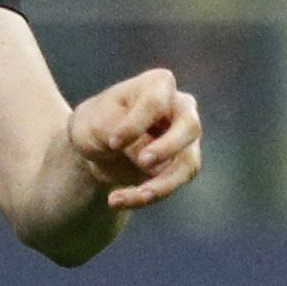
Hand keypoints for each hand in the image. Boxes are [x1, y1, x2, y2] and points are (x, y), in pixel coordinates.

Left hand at [67, 68, 201, 212]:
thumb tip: (152, 164)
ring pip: (187, 164)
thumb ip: (125, 137)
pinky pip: (173, 184)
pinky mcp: (183, 164)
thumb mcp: (97, 125)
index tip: (112, 142)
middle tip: (143, 161)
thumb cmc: (97, 122)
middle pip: (189, 128)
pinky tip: (117, 201)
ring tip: (117, 198)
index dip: (136, 125)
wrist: (97, 145)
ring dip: (157, 186)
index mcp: (159, 84)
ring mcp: (186, 138)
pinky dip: (146, 195)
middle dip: (167, 148)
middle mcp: (181, 109)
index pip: (155, 103)